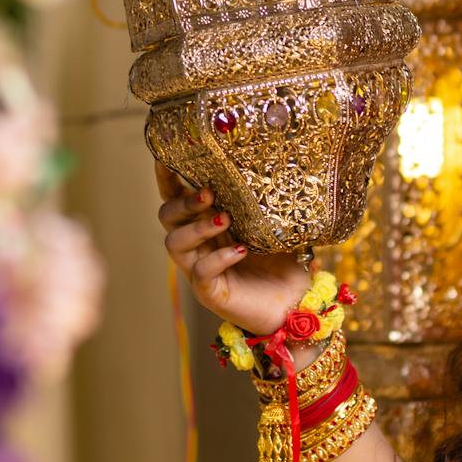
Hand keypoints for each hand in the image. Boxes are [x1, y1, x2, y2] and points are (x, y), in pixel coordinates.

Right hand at [155, 162, 308, 336]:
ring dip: (197, 227)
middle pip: (168, 217)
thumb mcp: (274, 223)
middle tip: (208, 193)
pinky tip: (240, 250)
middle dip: (183, 202)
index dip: (168, 179)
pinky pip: (201, 272)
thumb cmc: (283, 262)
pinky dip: (218, 257)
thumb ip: (263, 200)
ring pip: (175, 243)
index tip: (166, 158)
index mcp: (207, 223)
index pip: (177, 198)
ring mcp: (199, 269)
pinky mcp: (210, 292)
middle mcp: (198, 245)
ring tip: (225, 220)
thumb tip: (271, 165)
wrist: (295, 303)